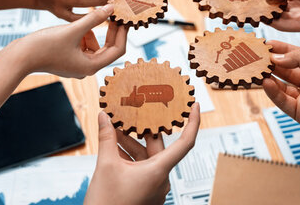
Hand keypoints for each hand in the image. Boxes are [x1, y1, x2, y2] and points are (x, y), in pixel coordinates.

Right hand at [19, 4, 126, 78]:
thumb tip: (111, 8)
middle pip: (108, 48)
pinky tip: (75, 26)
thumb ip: (94, 18)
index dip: (122, 32)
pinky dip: (82, 35)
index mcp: (91, 66)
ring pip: (94, 45)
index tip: (125, 17)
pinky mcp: (68, 60)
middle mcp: (86, 69)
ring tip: (85, 20)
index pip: (117, 49)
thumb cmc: (44, 45)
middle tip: (115, 13)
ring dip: (92, 31)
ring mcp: (77, 65)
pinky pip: (83, 46)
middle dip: (110, 30)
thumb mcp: (73, 29)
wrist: (19, 56)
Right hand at [85, 103, 200, 204]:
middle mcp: (161, 180)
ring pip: (146, 158)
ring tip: (115, 131)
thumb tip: (104, 117)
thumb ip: (106, 138)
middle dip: (142, 130)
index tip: (195, 106)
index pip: (185, 142)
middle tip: (134, 113)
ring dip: (131, 144)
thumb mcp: (105, 166)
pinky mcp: (145, 193)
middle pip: (158, 147)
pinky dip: (130, 158)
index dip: (193, 122)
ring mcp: (154, 188)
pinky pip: (142, 169)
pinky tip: (115, 149)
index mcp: (159, 171)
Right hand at [262, 41, 299, 145]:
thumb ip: (299, 59)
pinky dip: (273, 92)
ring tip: (255, 69)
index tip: (264, 44)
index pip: (294, 56)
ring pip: (281, 86)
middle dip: (269, 63)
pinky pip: (283, 102)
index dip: (279, 50)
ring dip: (268, 78)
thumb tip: (277, 57)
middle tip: (253, 56)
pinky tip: (265, 83)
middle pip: (284, 71)